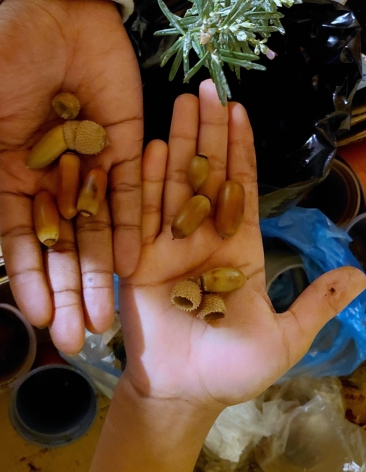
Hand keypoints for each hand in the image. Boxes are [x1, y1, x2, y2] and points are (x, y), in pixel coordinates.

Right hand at [0, 0, 142, 353]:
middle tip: (76, 338)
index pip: (21, 238)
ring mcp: (95, 166)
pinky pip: (132, 194)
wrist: (59, 12)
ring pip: (98, 230)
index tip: (34, 317)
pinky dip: (131, 227)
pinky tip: (132, 263)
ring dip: (101, 274)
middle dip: (68, 292)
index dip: (27, 277)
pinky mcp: (129, 147)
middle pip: (63, 246)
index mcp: (17, 175)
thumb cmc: (7, 52)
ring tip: (105, 319)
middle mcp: (57, 180)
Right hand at [120, 79, 365, 408]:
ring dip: (177, 142)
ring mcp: (168, 242)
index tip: (238, 111)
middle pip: (206, 173)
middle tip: (207, 90)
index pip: (241, 186)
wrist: (183, 391)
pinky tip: (150, 147)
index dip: (241, 149)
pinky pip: (141, 214)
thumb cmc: (232, 368)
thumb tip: (360, 274)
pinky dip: (146, 181)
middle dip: (208, 131)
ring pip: (174, 183)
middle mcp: (203, 235)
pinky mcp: (137, 256)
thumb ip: (317, 303)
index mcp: (239, 245)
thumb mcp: (286, 337)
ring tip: (180, 104)